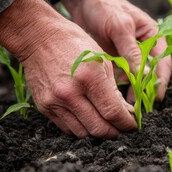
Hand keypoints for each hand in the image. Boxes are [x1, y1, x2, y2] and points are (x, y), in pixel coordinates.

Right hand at [0, 0, 136, 137]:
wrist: (38, 38)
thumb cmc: (75, 44)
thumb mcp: (102, 60)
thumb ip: (114, 89)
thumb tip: (126, 112)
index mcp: (90, 77)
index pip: (113, 112)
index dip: (126, 123)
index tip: (132, 124)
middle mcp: (71, 93)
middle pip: (99, 129)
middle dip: (115, 133)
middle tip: (121, 128)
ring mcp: (55, 102)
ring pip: (83, 133)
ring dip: (98, 133)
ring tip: (107, 125)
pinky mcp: (44, 107)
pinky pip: (67, 129)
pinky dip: (82, 128)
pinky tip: (89, 120)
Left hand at [58, 0, 171, 100]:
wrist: (84, 2)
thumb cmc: (107, 8)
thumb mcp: (120, 27)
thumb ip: (131, 51)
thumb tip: (143, 75)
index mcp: (154, 37)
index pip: (163, 63)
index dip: (161, 82)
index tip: (156, 99)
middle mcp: (144, 49)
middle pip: (150, 75)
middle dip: (146, 91)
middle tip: (139, 108)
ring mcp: (129, 57)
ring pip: (135, 79)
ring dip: (132, 92)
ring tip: (126, 106)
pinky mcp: (116, 62)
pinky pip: (120, 78)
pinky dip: (119, 87)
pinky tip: (115, 97)